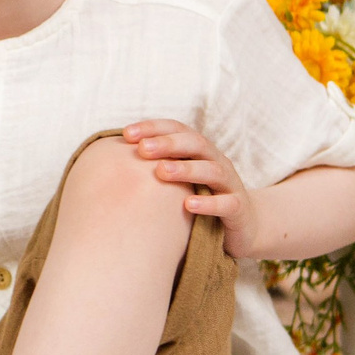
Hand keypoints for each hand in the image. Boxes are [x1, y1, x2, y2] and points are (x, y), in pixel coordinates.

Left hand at [121, 120, 256, 257]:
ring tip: (161, 172)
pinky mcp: (240, 209)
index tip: (127, 134)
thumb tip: (110, 160)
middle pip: (196, 144)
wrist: (244, 227)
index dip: (154, 128)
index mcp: (200, 152)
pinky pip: (227, 203)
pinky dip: (209, 203)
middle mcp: (217, 162)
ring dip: (186, 169)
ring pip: (212, 169)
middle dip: (169, 144)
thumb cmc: (202, 200)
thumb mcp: (179, 182)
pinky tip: (187, 206)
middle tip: (143, 148)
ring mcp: (230, 184)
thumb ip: (156, 167)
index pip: (177, 130)